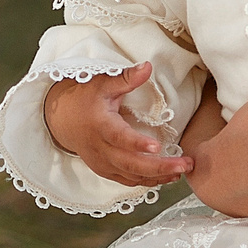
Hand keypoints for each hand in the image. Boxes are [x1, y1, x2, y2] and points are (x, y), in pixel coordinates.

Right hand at [43, 64, 192, 187]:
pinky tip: (167, 176)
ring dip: (158, 176)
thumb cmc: (85, 99)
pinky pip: (128, 180)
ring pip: (131, 176)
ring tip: (183, 170)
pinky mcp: (105, 171)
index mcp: (100, 124)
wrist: (62, 120)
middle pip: (130, 163)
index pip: (119, 137)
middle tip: (185, 164)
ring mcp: (102, 163)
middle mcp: (100, 148)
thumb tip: (148, 66)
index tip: (157, 146)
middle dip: (160, 167)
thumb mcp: (103, 84)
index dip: (137, 143)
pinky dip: (148, 181)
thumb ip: (126, 78)